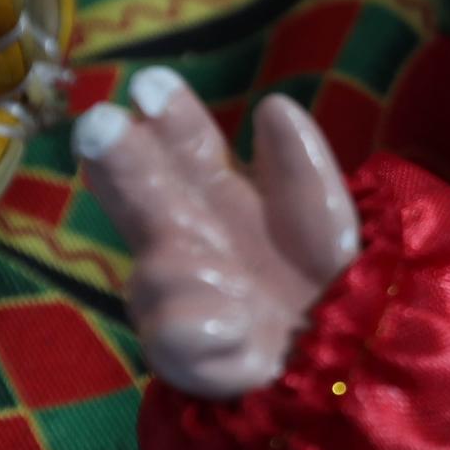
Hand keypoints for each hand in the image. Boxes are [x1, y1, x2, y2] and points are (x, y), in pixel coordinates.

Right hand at [73, 67, 359, 398]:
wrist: (348, 363)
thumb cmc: (333, 282)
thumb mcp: (327, 217)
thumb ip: (301, 167)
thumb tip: (273, 105)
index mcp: (221, 197)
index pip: (187, 148)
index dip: (170, 118)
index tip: (151, 86)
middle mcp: (187, 241)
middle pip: (144, 195)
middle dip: (123, 160)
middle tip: (102, 125)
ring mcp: (178, 300)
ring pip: (156, 269)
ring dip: (187, 268)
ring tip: (236, 286)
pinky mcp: (185, 357)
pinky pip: (177, 334)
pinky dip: (208, 329)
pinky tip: (239, 330)